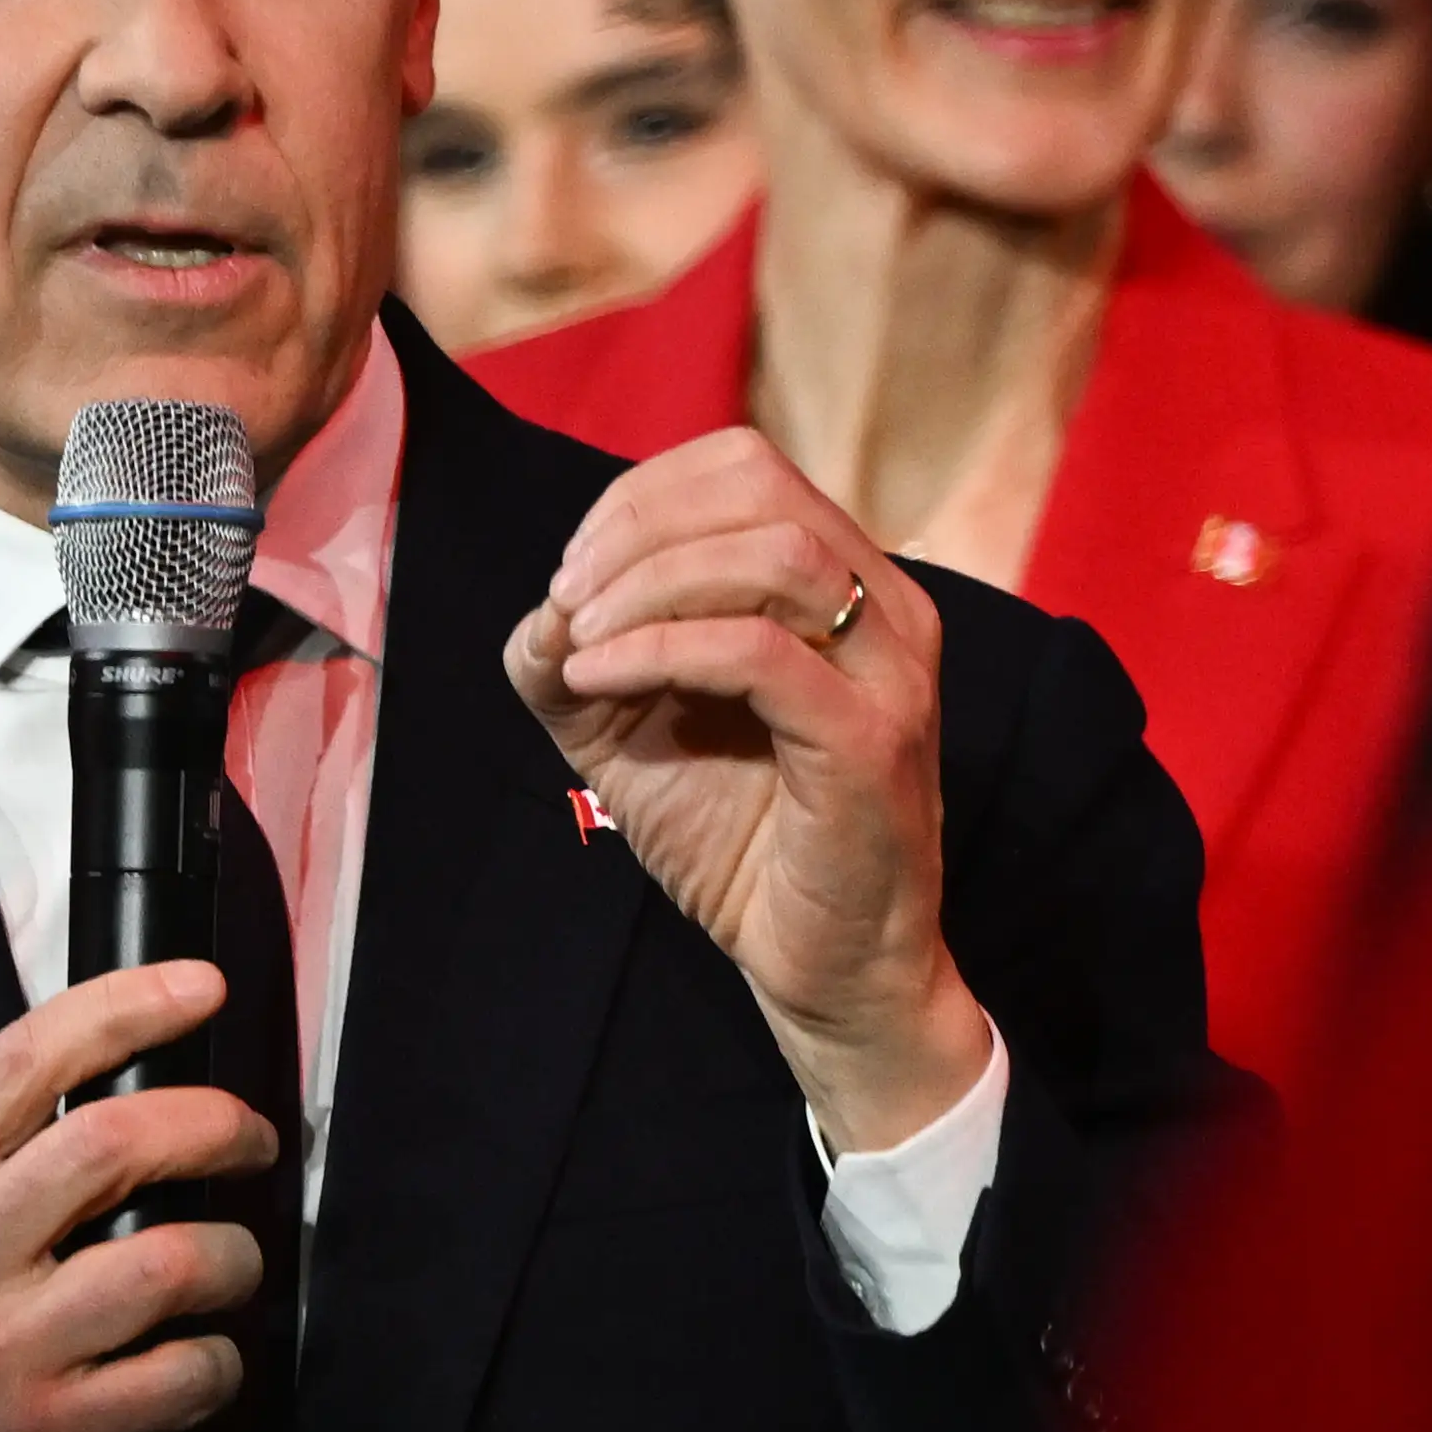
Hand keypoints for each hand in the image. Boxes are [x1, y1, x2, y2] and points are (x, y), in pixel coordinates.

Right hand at [0, 960, 276, 1431]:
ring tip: (234, 1265)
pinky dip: (221, 1362)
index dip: (123, 1006)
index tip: (196, 987)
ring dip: (234, 1255)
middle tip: (248, 1139)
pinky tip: (204, 1360)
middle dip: (212, 1126)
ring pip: (170, 1260)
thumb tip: (124, 1070)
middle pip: (111, 1143)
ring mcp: (5, 1351)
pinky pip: (186, 1372)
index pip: (21, 1061)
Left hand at [505, 427, 990, 1149]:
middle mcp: (886, 607)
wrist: (813, 966)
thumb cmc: (734, 838)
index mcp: (842, 580)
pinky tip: (599, 677)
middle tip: (567, 597)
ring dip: (649, 583)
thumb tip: (538, 613)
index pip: (744, 465)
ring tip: (580, 641)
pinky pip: (764, 652)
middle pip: (759, 487)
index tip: (571, 569)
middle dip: (637, 528)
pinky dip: (662, 648)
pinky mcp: (873, 741)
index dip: (641, 496)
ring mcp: (892, 670)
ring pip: (775, 553)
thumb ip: (571, 658)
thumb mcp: (622, 732)